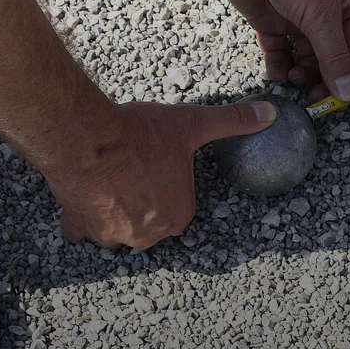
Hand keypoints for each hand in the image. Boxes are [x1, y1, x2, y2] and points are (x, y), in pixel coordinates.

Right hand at [51, 99, 277, 248]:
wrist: (86, 138)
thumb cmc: (140, 134)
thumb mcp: (193, 123)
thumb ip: (233, 121)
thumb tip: (269, 113)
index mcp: (178, 215)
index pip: (177, 206)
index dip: (167, 184)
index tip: (157, 166)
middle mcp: (148, 234)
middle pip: (147, 221)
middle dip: (141, 201)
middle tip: (133, 171)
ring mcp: (112, 234)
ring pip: (116, 228)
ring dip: (114, 211)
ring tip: (111, 181)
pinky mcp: (80, 227)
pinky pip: (81, 229)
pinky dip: (82, 217)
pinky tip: (84, 196)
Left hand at [212, 0, 349, 102]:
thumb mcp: (321, 17)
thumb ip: (334, 58)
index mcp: (347, 6)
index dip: (347, 75)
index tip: (337, 100)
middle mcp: (325, 13)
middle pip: (328, 57)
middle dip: (320, 77)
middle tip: (311, 98)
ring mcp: (297, 18)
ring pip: (304, 57)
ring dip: (299, 73)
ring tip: (291, 80)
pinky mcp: (271, 22)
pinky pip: (279, 51)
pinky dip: (278, 65)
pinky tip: (276, 73)